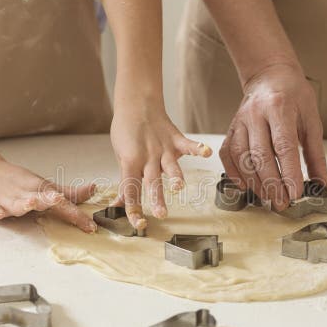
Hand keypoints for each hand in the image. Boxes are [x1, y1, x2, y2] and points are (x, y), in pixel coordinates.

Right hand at [0, 157, 97, 232]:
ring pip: (17, 203)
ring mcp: (7, 199)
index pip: (62, 204)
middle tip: (59, 199)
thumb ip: (70, 193)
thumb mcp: (46, 186)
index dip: (76, 215)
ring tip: (31, 203)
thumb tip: (94, 189)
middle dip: (50, 200)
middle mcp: (26, 195)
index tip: (91, 227)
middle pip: (40, 199)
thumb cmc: (20, 183)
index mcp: (41, 191)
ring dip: (24, 204)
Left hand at [110, 107, 211, 229]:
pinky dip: (197, 148)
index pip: (131, 189)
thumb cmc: (126, 131)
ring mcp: (163, 148)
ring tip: (179, 187)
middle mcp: (147, 157)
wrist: (137, 104)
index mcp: (131, 162)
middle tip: (160, 214)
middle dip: (156, 199)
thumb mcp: (120, 156)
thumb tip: (121, 204)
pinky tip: (206, 152)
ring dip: (175, 177)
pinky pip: (188, 145)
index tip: (138, 223)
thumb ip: (126, 180)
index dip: (133, 208)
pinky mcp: (176, 139)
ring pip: (170, 166)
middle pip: (152, 182)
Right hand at [219, 62, 326, 210]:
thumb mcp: (312, 120)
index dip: (289, 172)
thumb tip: (324, 185)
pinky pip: (228, 154)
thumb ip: (316, 155)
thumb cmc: (293, 96)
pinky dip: (235, 173)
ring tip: (268, 198)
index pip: (284, 145)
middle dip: (272, 183)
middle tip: (282, 203)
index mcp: (280, 107)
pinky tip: (247, 186)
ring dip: (254, 182)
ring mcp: (240, 121)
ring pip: (242, 157)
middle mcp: (256, 113)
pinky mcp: (230, 128)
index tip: (296, 193)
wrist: (269, 75)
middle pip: (260, 154)